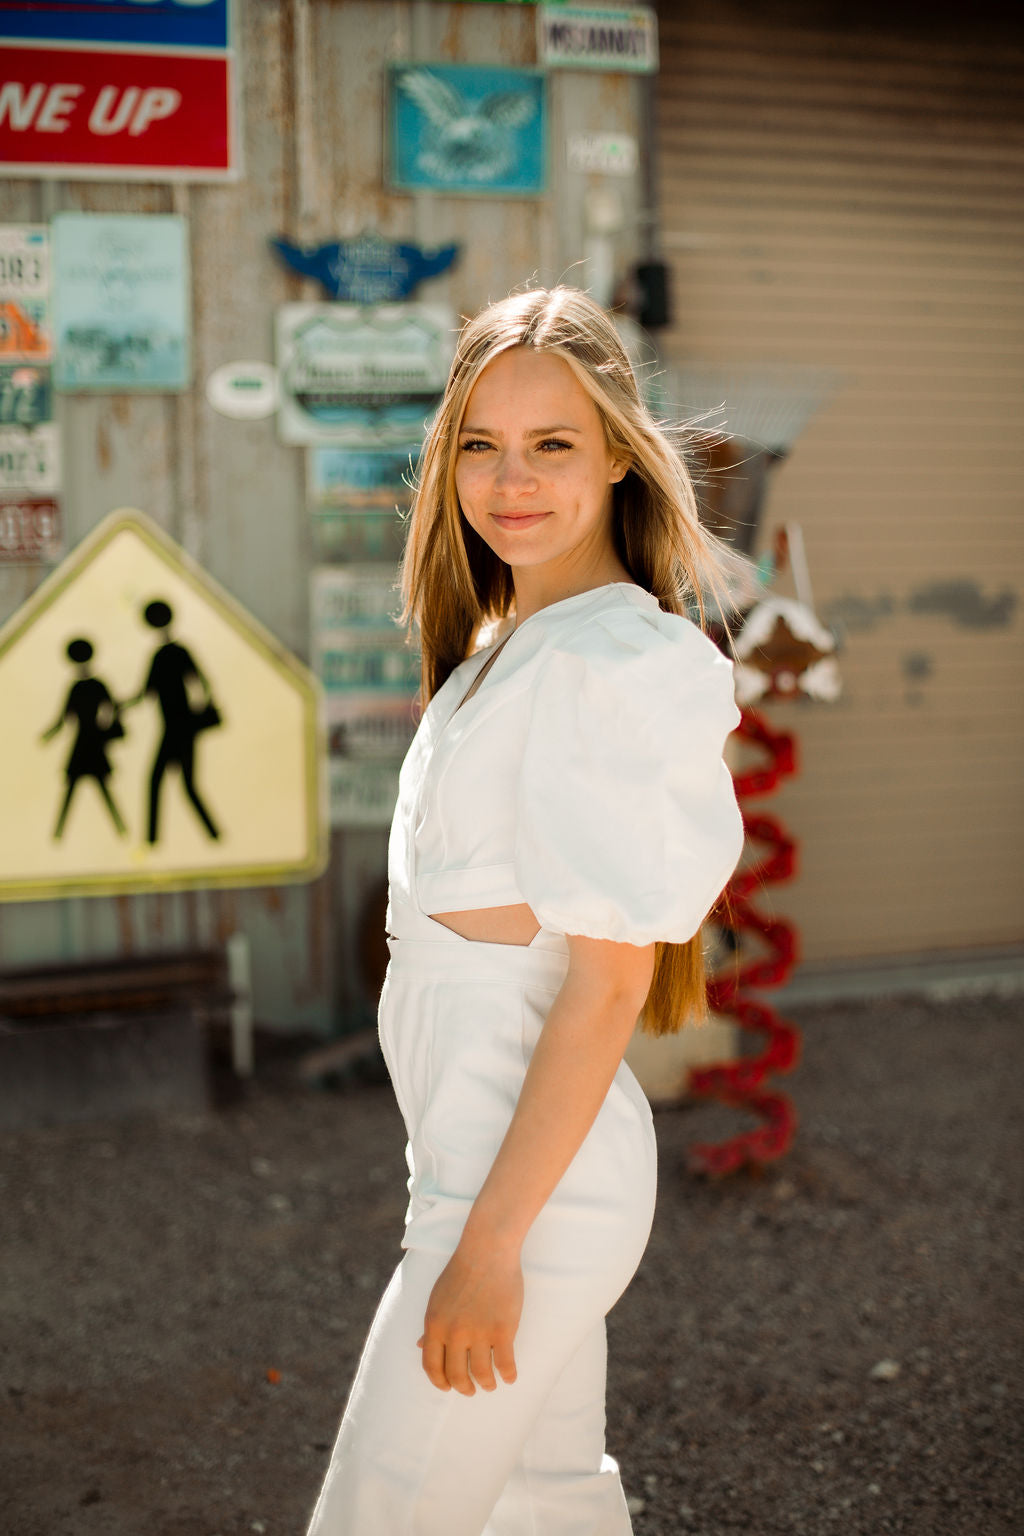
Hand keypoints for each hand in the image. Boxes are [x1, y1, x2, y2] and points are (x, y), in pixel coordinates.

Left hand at [416, 1244, 521, 1395]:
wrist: (487, 1250)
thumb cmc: (461, 1271)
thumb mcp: (437, 1298)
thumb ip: (431, 1324)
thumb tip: (420, 1345)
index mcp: (435, 1325)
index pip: (431, 1366)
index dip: (439, 1382)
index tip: (447, 1387)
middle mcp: (454, 1333)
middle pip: (456, 1375)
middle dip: (463, 1388)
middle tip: (470, 1390)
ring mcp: (479, 1333)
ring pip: (481, 1374)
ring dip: (486, 1384)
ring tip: (491, 1385)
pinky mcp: (503, 1330)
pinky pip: (505, 1364)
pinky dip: (508, 1375)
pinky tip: (510, 1377)